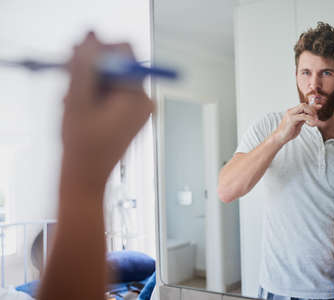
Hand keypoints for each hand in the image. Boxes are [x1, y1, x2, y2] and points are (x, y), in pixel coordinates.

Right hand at [61, 32, 153, 185]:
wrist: (86, 176)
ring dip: (89, 83)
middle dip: (90, 68)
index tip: (77, 58)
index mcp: (138, 97)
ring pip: (111, 78)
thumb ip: (84, 66)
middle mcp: (144, 100)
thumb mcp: (77, 101)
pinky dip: (95, 94)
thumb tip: (92, 37)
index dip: (100, 49)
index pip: (126, 53)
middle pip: (118, 65)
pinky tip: (81, 108)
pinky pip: (113, 92)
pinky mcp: (130, 114)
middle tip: (68, 77)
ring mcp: (138, 108)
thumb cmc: (83, 146)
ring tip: (72, 102)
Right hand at [272, 103, 321, 144]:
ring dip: (311, 113)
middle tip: (316, 117)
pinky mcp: (291, 119)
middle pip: (304, 104)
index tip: (319, 106)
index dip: (312, 105)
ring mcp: (290, 114)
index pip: (303, 105)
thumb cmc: (288, 132)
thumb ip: (302, 119)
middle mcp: (291, 111)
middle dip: (312, 109)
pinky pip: (303, 116)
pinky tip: (311, 123)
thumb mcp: (298, 124)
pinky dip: (309, 118)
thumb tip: (310, 116)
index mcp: (292, 112)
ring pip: (303, 107)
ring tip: (314, 120)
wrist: (280, 137)